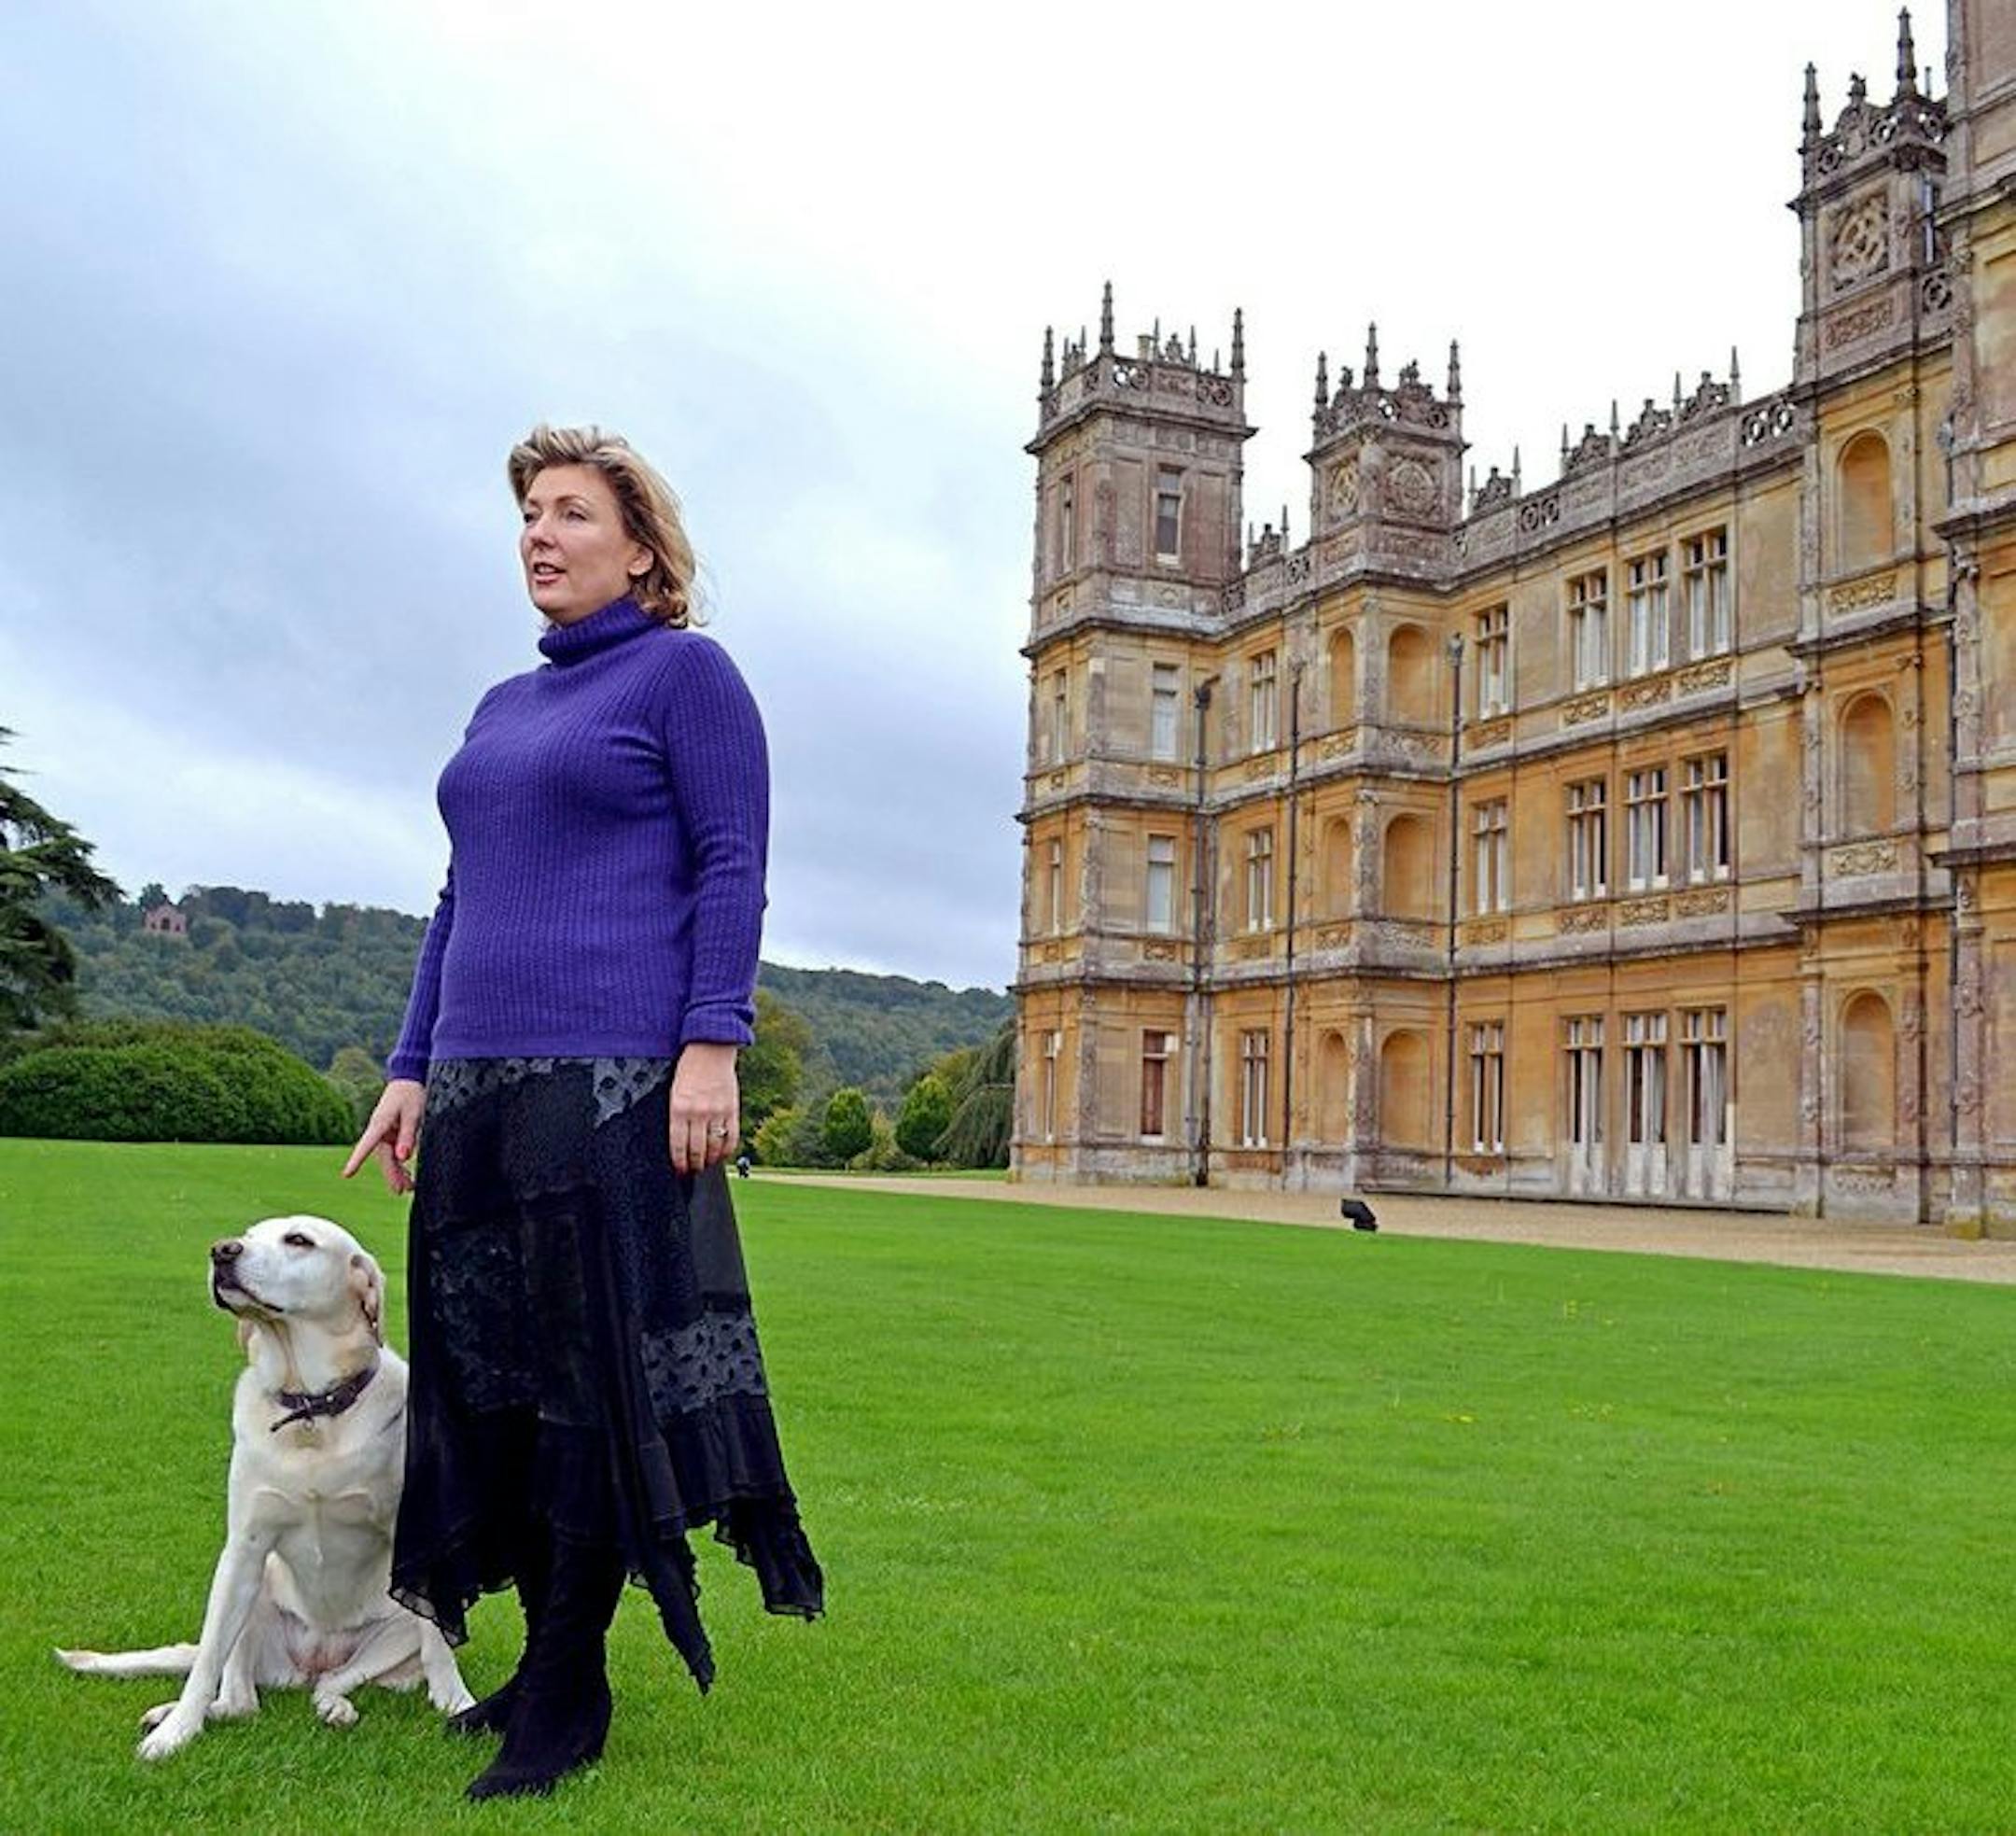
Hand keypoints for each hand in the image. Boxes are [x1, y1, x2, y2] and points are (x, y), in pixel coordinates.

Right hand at [341, 1079, 425, 1193]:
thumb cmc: (410, 1094)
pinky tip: (407, 1176)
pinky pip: (394, 1153)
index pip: (367, 1144)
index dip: (357, 1160)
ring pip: (388, 1158)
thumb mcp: (413, 1114)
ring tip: (408, 1188)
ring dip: (397, 1172)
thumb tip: (403, 1158)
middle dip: (391, 1174)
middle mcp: (379, 1131)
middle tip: (400, 1191)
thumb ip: (408, 1136)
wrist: (408, 1080)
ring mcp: (384, 1133)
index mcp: (380, 1123)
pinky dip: (400, 1165)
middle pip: (382, 1157)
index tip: (347, 1174)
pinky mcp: (391, 1134)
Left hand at [669, 1043, 738, 1174]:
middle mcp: (697, 1112)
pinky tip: (722, 1155)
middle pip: (696, 1150)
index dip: (679, 1162)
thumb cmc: (689, 1068)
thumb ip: (676, 1114)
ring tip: (706, 1165)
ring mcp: (717, 1112)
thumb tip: (678, 1140)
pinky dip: (727, 1151)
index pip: (678, 1145)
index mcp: (678, 1108)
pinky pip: (731, 1137)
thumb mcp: (674, 1090)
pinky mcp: (732, 1109)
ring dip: (709, 1161)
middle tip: (692, 1171)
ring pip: (713, 1147)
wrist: (711, 1048)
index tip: (679, 1170)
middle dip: (693, 1165)